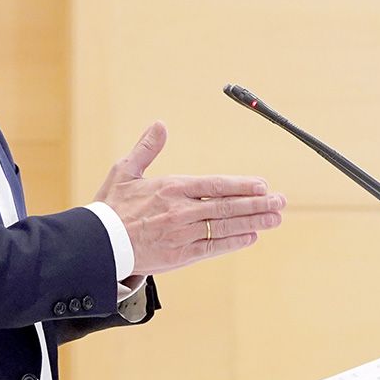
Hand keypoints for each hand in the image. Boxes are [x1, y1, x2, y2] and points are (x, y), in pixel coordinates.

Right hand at [95, 121, 284, 275]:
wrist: (99, 244)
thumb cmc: (111, 207)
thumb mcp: (125, 170)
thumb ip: (147, 148)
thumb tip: (160, 125)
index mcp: (172, 188)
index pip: (215, 186)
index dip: (241, 186)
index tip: (262, 184)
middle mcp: (182, 211)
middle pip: (227, 206)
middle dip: (257, 204)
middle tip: (281, 202)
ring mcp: (183, 234)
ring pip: (225, 227)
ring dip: (253, 222)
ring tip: (275, 219)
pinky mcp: (180, 255)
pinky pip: (213, 247)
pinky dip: (234, 242)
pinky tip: (251, 237)